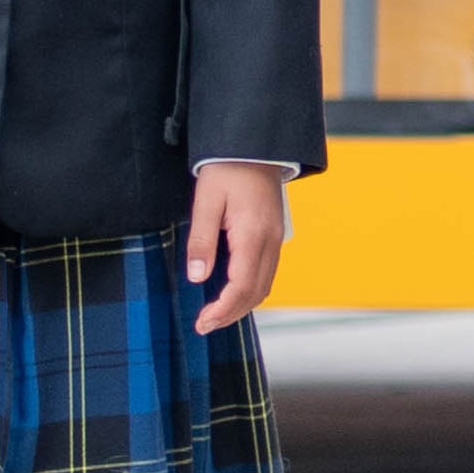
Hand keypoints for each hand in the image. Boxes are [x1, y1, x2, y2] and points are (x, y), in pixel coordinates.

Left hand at [186, 163, 291, 333]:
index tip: (202, 323)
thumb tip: (197, 278)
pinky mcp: (274, 236)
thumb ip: (201, 241)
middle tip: (204, 325)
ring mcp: (276, 239)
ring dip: (241, 305)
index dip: (223, 310)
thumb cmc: (226, 170)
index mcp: (253, 234)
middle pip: (256, 292)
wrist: (254, 147)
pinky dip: (249, 290)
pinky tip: (231, 292)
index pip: (242, 286)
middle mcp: (270, 241)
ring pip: (264, 285)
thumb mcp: (205, 202)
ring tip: (215, 314)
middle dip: (231, 314)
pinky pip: (266, 273)